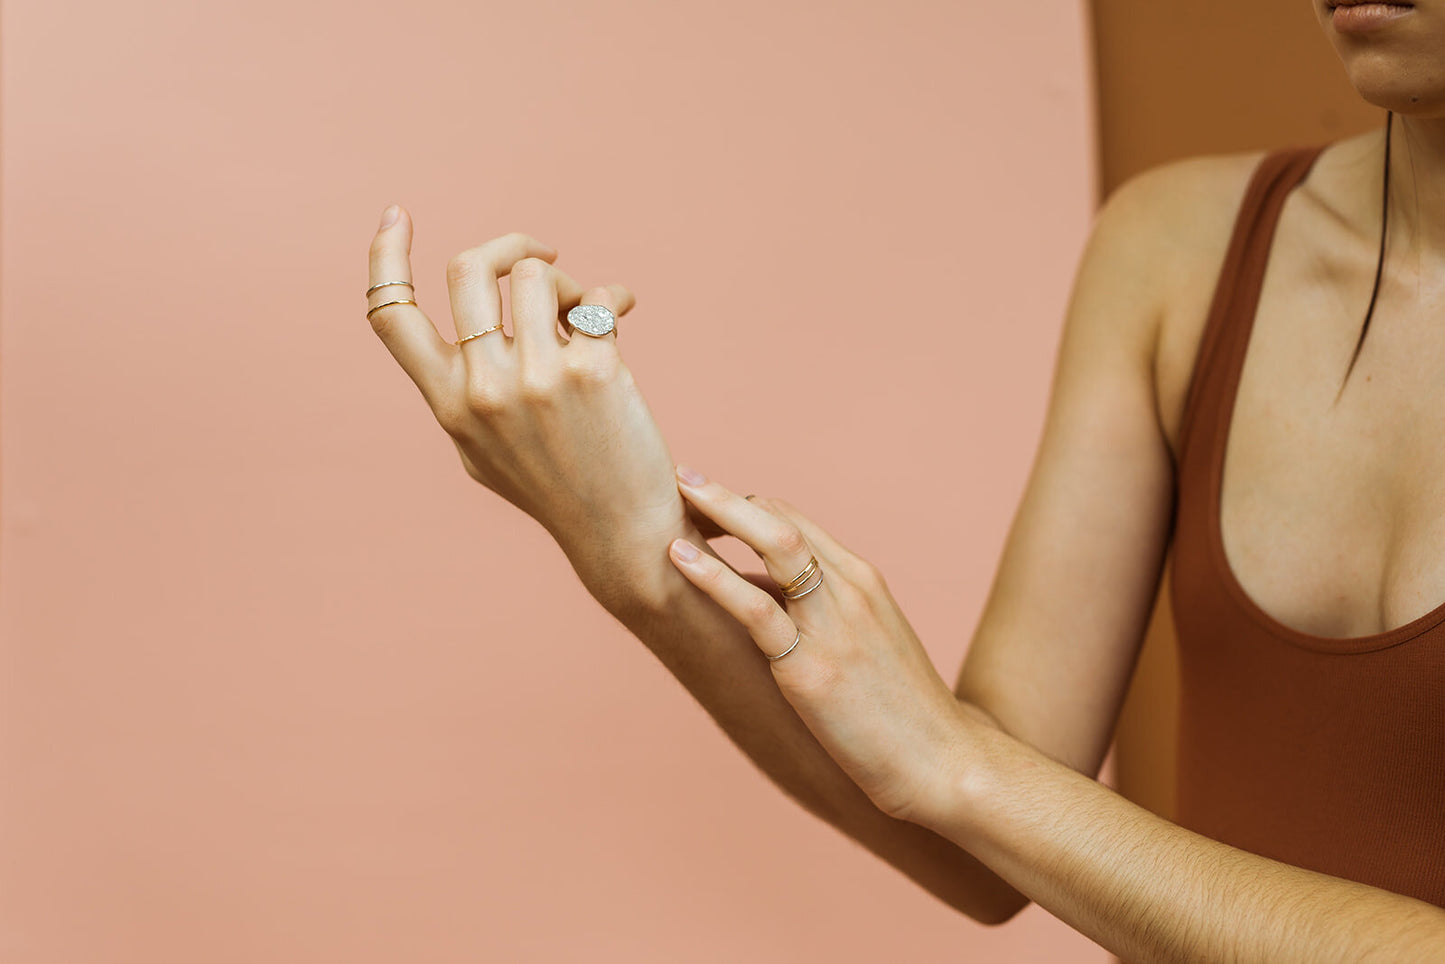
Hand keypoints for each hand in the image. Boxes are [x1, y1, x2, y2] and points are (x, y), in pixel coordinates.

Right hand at [366, 206, 695, 605]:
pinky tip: (623, 310)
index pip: (390, 317)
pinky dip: (613, 295)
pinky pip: (597, 297)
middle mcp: (483, 388)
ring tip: (584, 308)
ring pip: (536, 273)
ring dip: (564, 280)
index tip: (398, 214)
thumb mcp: (484, 447)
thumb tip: (490, 308)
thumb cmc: (554, 485)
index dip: (384, 256)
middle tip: (541, 257)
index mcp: (448, 404)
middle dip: (509, 248)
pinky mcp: (593, 370)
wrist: (620, 531)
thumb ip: (467, 386)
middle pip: (468, 270)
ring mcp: (537, 378)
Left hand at [665, 463, 1002, 824]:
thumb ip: (824, 615)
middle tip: (683, 479)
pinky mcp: (810, 668)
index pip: (797, 523)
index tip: (706, 503)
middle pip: (781, 520)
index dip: (747, 507)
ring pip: (773, 544)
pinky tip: (679, 558)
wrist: (944, 764)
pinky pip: (756, 607)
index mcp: (863, 582)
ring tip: (675, 495)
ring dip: (720, 512)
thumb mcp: (870, 645)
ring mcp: (832, 626)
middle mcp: (850, 590)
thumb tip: (765, 601)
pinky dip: (714, 575)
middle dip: (726, 496)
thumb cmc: (902, 713)